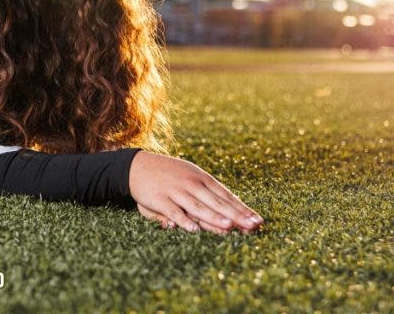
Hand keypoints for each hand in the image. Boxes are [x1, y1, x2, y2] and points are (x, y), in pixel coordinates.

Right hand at [128, 151, 263, 234]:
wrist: (135, 165)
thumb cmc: (167, 174)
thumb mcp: (188, 178)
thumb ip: (204, 196)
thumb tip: (223, 214)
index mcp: (201, 178)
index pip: (226, 195)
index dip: (242, 208)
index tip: (258, 221)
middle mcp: (191, 184)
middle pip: (217, 202)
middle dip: (236, 215)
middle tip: (252, 226)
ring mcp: (175, 191)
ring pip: (198, 207)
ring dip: (214, 217)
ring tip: (229, 226)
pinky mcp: (159, 199)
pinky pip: (173, 211)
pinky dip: (183, 220)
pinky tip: (193, 229)